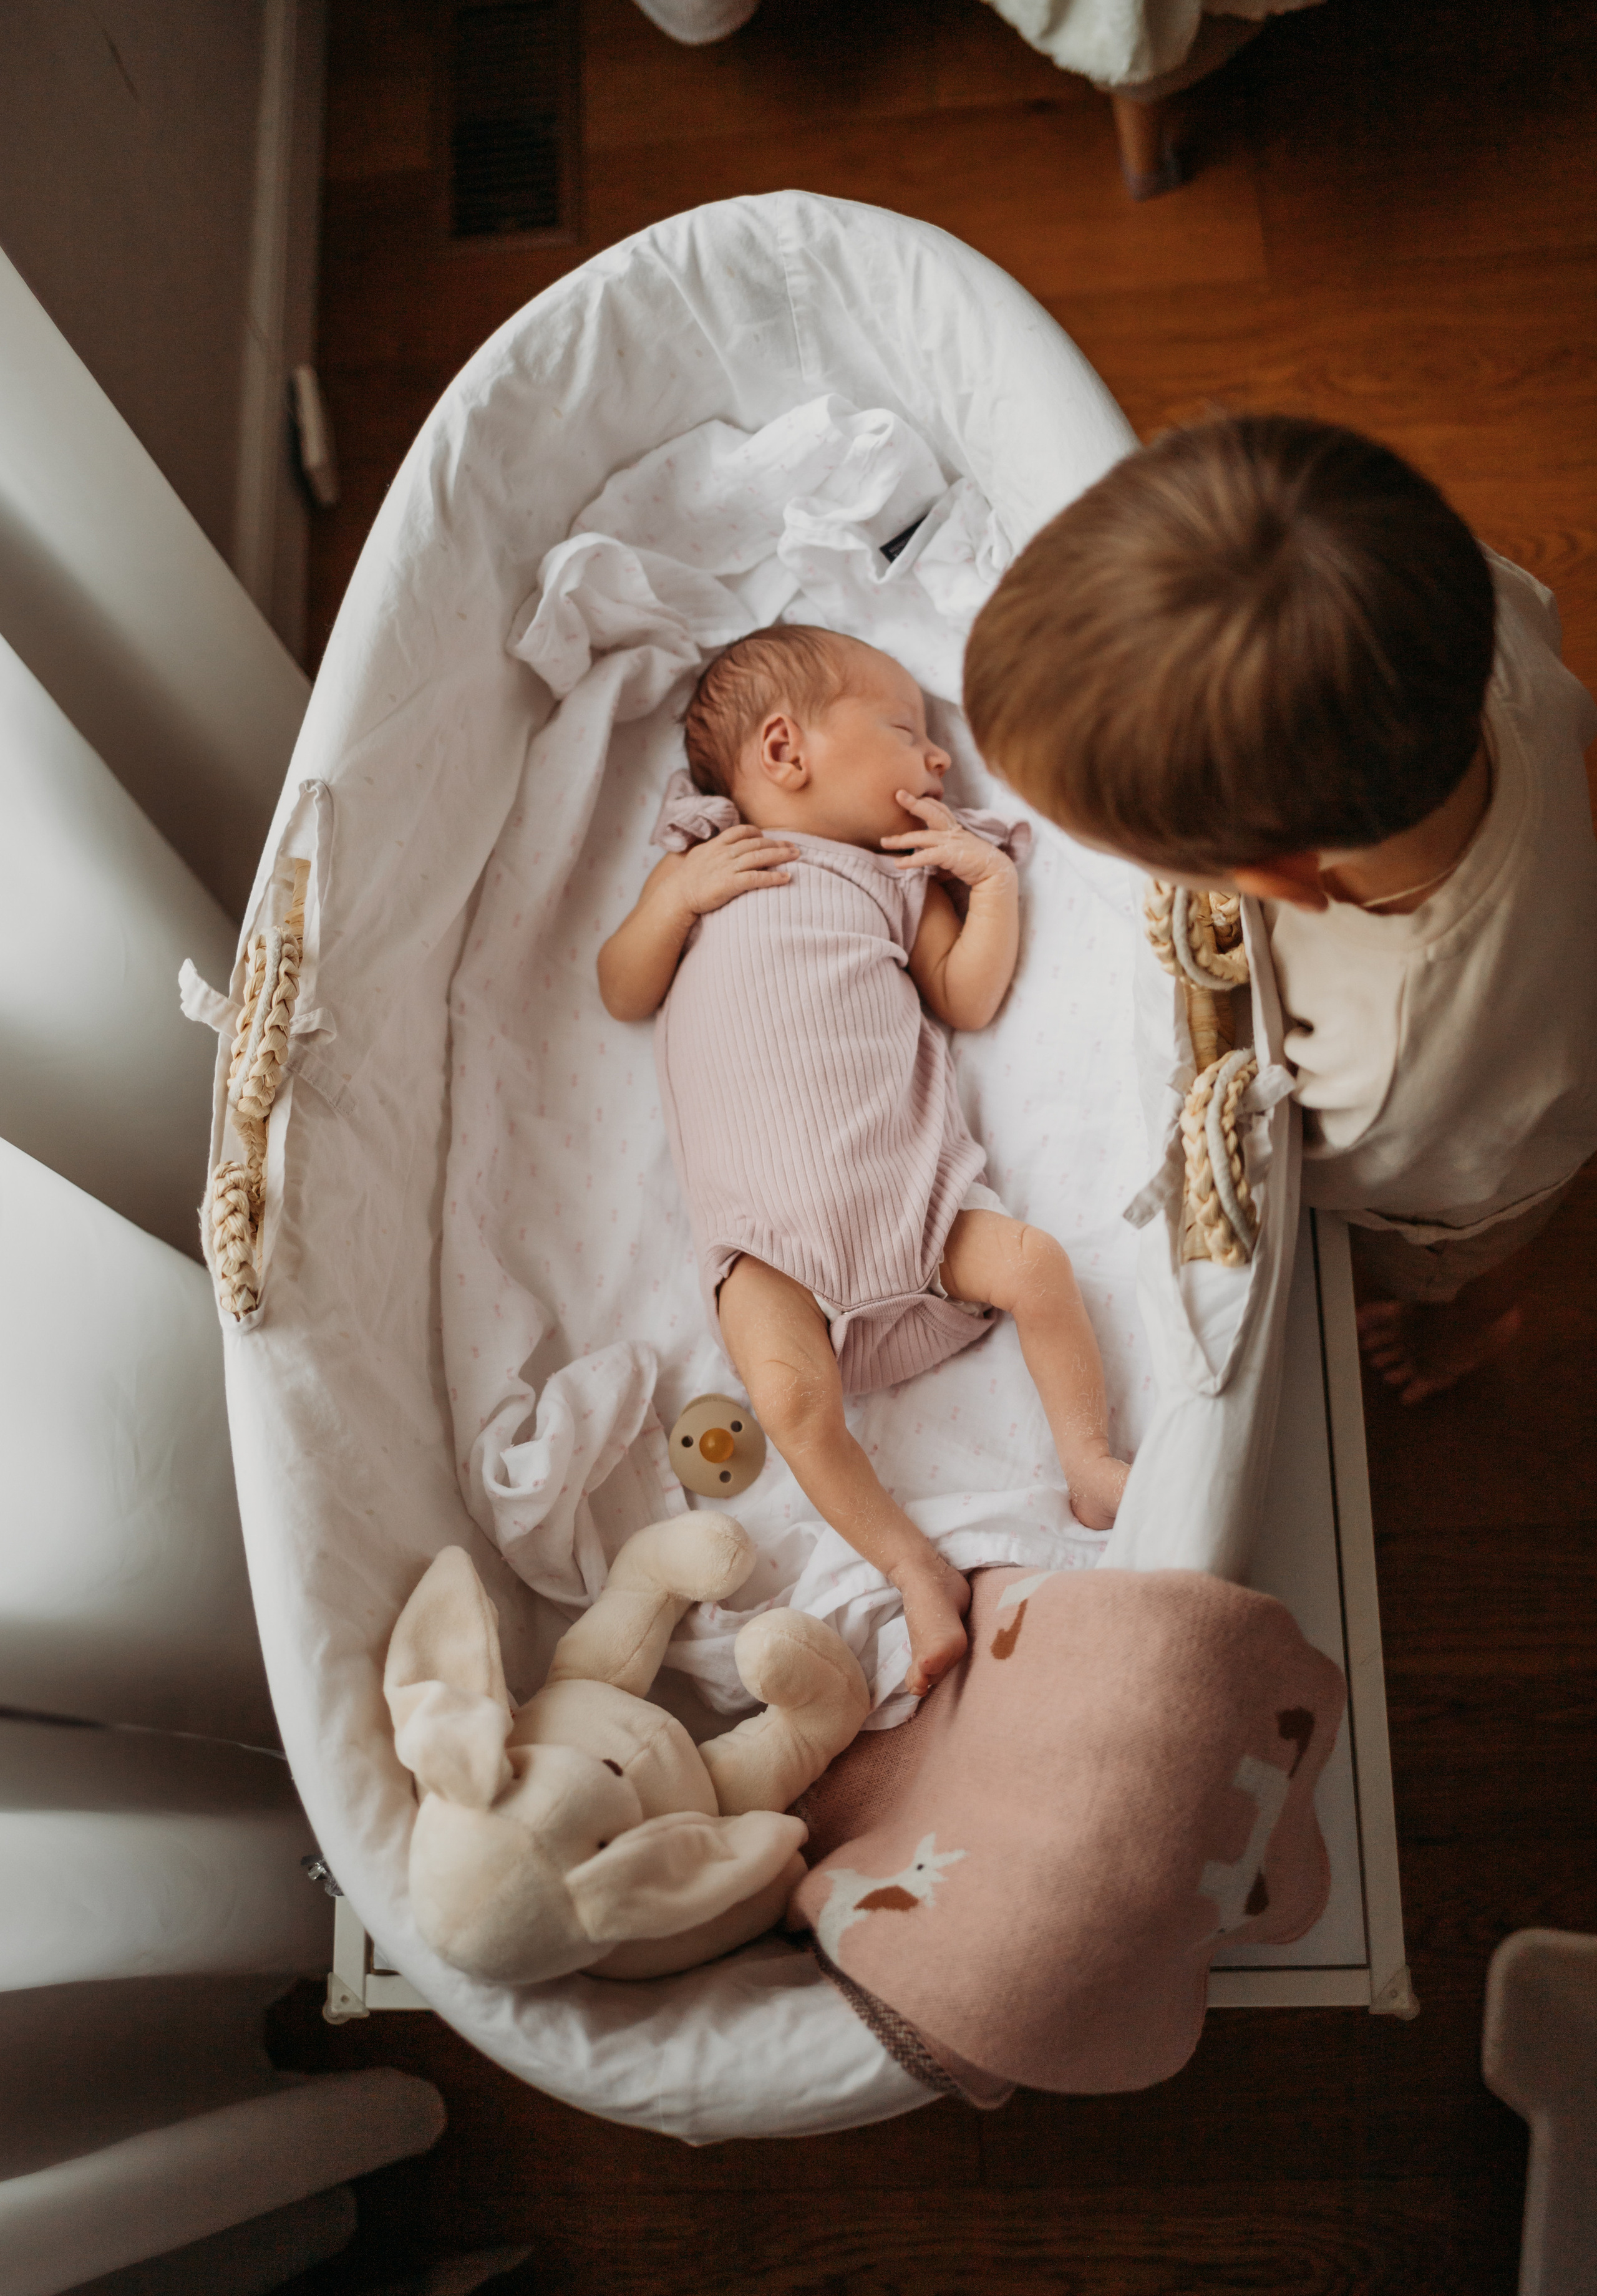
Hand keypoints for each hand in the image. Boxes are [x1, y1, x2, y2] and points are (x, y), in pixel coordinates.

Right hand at [671, 824, 797, 919]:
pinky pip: (756, 878)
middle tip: (794, 847)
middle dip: (777, 844)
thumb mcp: (699, 856)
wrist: (677, 896)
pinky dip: (773, 877)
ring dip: (780, 855)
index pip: (740, 831)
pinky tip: (786, 877)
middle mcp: (724, 853)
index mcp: (716, 845)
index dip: (757, 833)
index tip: (767, 837)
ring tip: (796, 856)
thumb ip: (713, 850)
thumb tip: (723, 847)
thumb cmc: (688, 879)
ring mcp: (727, 867)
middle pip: (756, 843)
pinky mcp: (730, 884)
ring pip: (759, 857)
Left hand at [882, 793, 1014, 892]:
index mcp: (954, 828)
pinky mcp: (950, 855)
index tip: (911, 796)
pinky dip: (911, 860)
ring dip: (901, 839)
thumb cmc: (975, 864)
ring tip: (884, 841)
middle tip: (897, 794)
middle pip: (931, 811)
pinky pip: (926, 856)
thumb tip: (926, 855)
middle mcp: (952, 831)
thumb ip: (942, 849)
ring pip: (922, 836)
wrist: (995, 872)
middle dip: (914, 803)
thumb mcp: (958, 851)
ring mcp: (951, 842)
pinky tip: (898, 864)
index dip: (926, 801)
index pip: (939, 809)